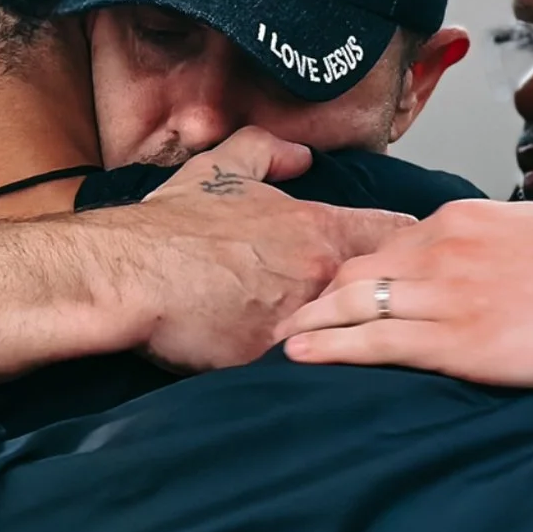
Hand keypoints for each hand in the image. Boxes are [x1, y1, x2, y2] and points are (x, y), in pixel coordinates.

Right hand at [99, 128, 412, 372]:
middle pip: (385, 291)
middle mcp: (321, 272)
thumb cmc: (169, 226)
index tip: (402, 257)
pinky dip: (317, 373)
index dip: (404, 245)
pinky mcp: (276, 361)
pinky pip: (312, 371)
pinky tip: (320, 379)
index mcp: (317, 227)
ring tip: (359, 350)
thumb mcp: (218, 169)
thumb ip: (266, 152)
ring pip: (355, 335)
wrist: (128, 275)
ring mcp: (302, 320)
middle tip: (385, 307)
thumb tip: (300, 156)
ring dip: (356, 340)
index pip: (395, 232)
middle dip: (387, 299)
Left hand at [278, 198, 532, 384]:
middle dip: (313, 295)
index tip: (318, 290)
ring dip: (309, 322)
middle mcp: (443, 247)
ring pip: (354, 303)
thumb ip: (486, 240)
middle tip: (275, 315)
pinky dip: (331, 347)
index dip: (345, 272)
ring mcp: (450, 293)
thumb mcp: (532, 231)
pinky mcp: (461, 341)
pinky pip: (377, 342)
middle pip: (354, 270)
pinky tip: (300, 355)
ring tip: (275, 339)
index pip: (381, 244)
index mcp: (460, 217)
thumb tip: (463, 254)